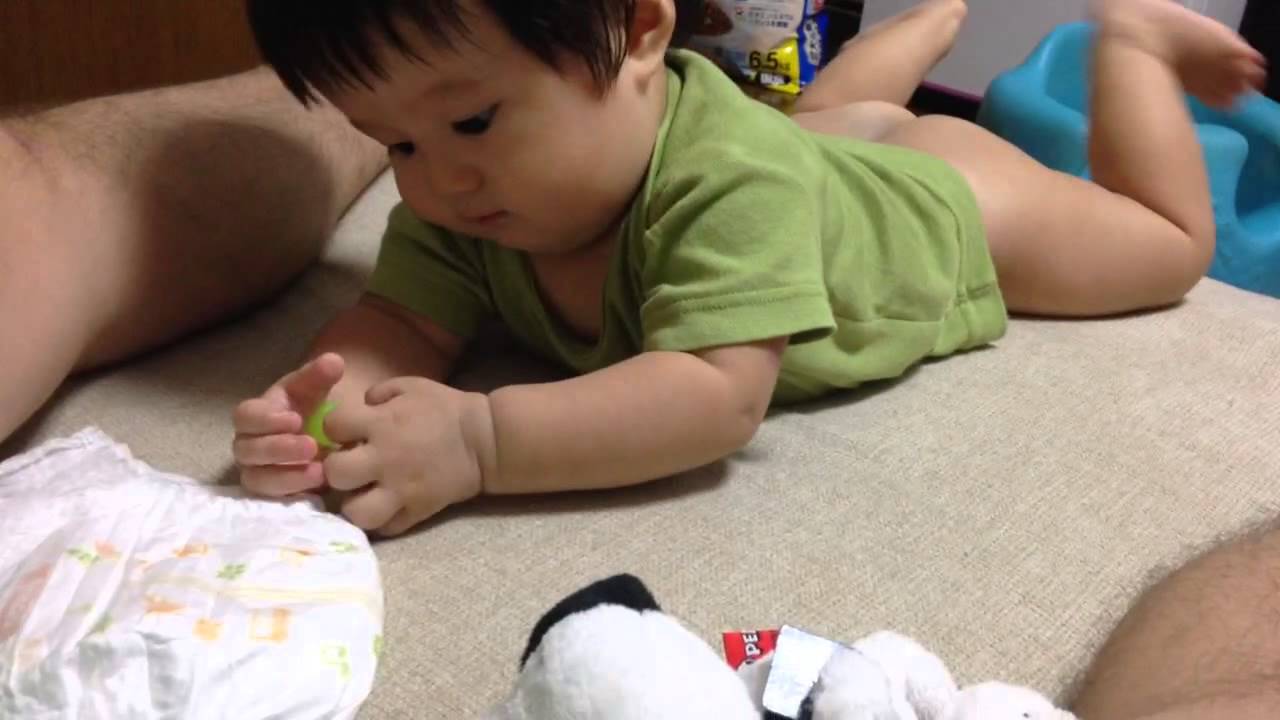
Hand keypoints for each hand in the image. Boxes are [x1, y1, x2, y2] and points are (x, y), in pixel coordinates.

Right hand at [232, 353, 343, 496]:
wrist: (325, 435)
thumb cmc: (311, 408)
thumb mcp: (316, 388)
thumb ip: (320, 375)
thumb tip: (333, 361)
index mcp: (258, 415)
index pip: (245, 416)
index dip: (265, 419)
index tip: (295, 419)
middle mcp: (250, 444)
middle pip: (247, 450)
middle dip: (278, 449)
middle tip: (311, 446)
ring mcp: (258, 470)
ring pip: (256, 479)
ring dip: (286, 476)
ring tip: (319, 471)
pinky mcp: (272, 493)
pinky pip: (272, 499)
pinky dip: (293, 492)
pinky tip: (318, 486)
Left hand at [321, 377, 492, 535]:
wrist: (484, 440)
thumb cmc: (445, 409)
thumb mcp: (410, 386)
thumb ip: (378, 393)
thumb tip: (359, 407)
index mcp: (382, 424)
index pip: (333, 428)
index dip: (337, 429)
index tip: (348, 432)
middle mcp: (385, 459)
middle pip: (336, 474)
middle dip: (337, 470)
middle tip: (351, 468)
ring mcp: (401, 490)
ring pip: (357, 512)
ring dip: (355, 503)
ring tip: (363, 494)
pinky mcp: (416, 511)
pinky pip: (386, 529)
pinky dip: (381, 520)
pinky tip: (385, 507)